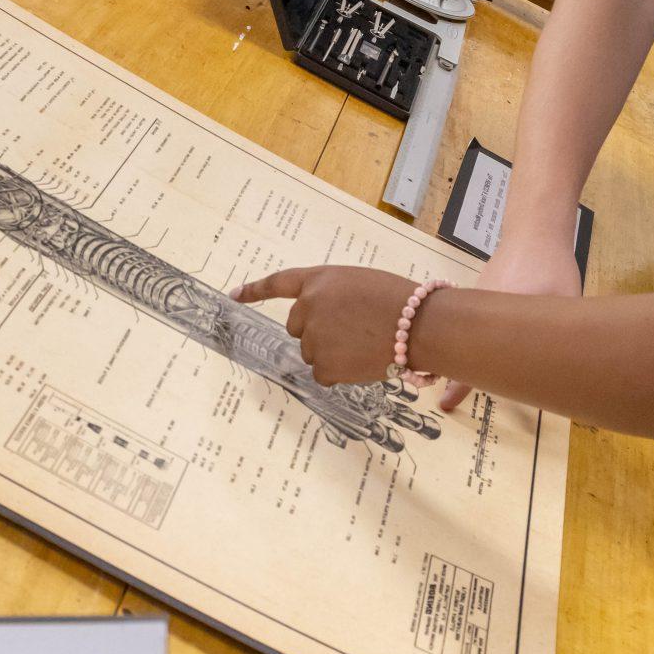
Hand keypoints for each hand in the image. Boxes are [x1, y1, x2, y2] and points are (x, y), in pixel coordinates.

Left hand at [235, 265, 417, 386]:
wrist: (419, 326)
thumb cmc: (400, 300)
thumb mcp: (359, 284)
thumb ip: (332, 296)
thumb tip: (321, 320)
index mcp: (320, 280)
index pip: (279, 283)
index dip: (255, 289)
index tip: (234, 295)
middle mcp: (309, 307)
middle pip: (298, 327)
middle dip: (317, 330)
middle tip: (352, 330)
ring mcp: (314, 338)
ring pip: (312, 352)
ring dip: (332, 351)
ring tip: (364, 343)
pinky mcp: (324, 365)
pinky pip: (323, 372)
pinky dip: (339, 371)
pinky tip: (361, 360)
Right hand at [433, 243, 579, 409]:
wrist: (535, 230)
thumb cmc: (552, 266)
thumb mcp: (567, 303)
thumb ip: (562, 337)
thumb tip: (564, 371)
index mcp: (497, 318)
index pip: (475, 358)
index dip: (460, 384)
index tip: (445, 404)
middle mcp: (478, 312)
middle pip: (464, 350)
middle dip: (460, 375)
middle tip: (450, 400)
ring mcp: (476, 302)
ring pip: (468, 337)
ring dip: (469, 355)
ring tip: (472, 377)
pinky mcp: (480, 296)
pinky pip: (473, 324)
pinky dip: (476, 338)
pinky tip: (490, 347)